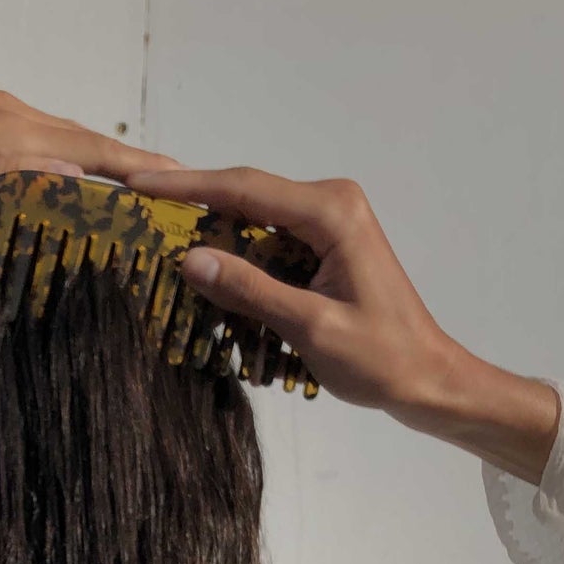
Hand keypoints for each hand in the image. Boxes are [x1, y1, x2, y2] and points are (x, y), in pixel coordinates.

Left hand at [0, 89, 181, 232]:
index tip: (183, 182)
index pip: (89, 148)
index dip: (136, 168)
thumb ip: (13, 182)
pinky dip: (52, 166)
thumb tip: (81, 181)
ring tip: (124, 193)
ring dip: (90, 167)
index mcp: (5, 126)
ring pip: (50, 143)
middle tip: (169, 193)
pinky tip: (53, 185)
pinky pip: (22, 147)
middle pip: (78, 141)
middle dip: (125, 166)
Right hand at [124, 164, 462, 417]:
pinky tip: (207, 274)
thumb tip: (190, 259)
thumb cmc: (380, 357)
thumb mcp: (309, 326)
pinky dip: (239, 259)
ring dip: (213, 237)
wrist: (427, 378)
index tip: (137, 185)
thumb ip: (250, 290)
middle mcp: (330, 204)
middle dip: (193, 208)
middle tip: (136, 217)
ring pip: (254, 221)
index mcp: (331, 212)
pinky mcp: (325, 247)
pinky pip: (270, 243)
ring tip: (159, 244)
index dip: (186, 187)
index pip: (244, 189)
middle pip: (246, 197)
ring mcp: (329, 224)